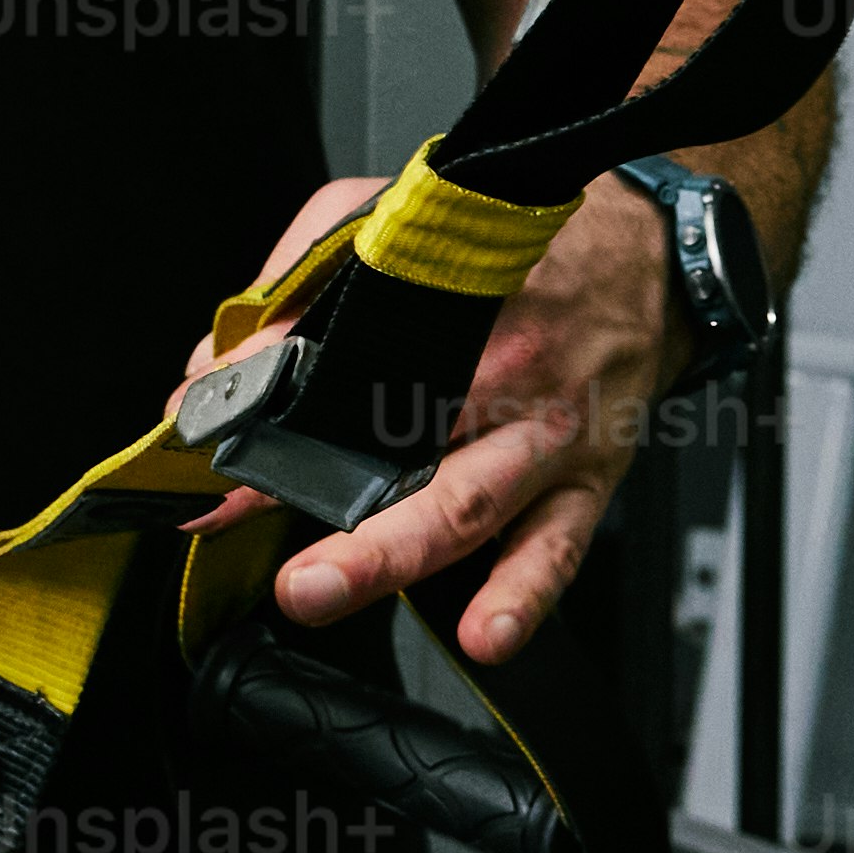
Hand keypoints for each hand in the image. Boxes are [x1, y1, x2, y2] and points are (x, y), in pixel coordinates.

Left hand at [228, 172, 677, 674]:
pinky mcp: (586, 481)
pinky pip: (554, 550)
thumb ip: (299, 284)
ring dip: (393, 558)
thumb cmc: (521, 240)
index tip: (204, 439)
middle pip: (408, 451)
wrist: (649, 255)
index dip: (264, 400)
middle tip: (268, 550)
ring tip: (325, 588)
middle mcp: (507, 373)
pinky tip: (485, 634)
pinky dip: (520, 597)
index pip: (342, 356)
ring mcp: (548, 436)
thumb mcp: (394, 218)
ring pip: (468, 507)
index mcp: (456, 302)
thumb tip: (214, 368)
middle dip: (331, 507)